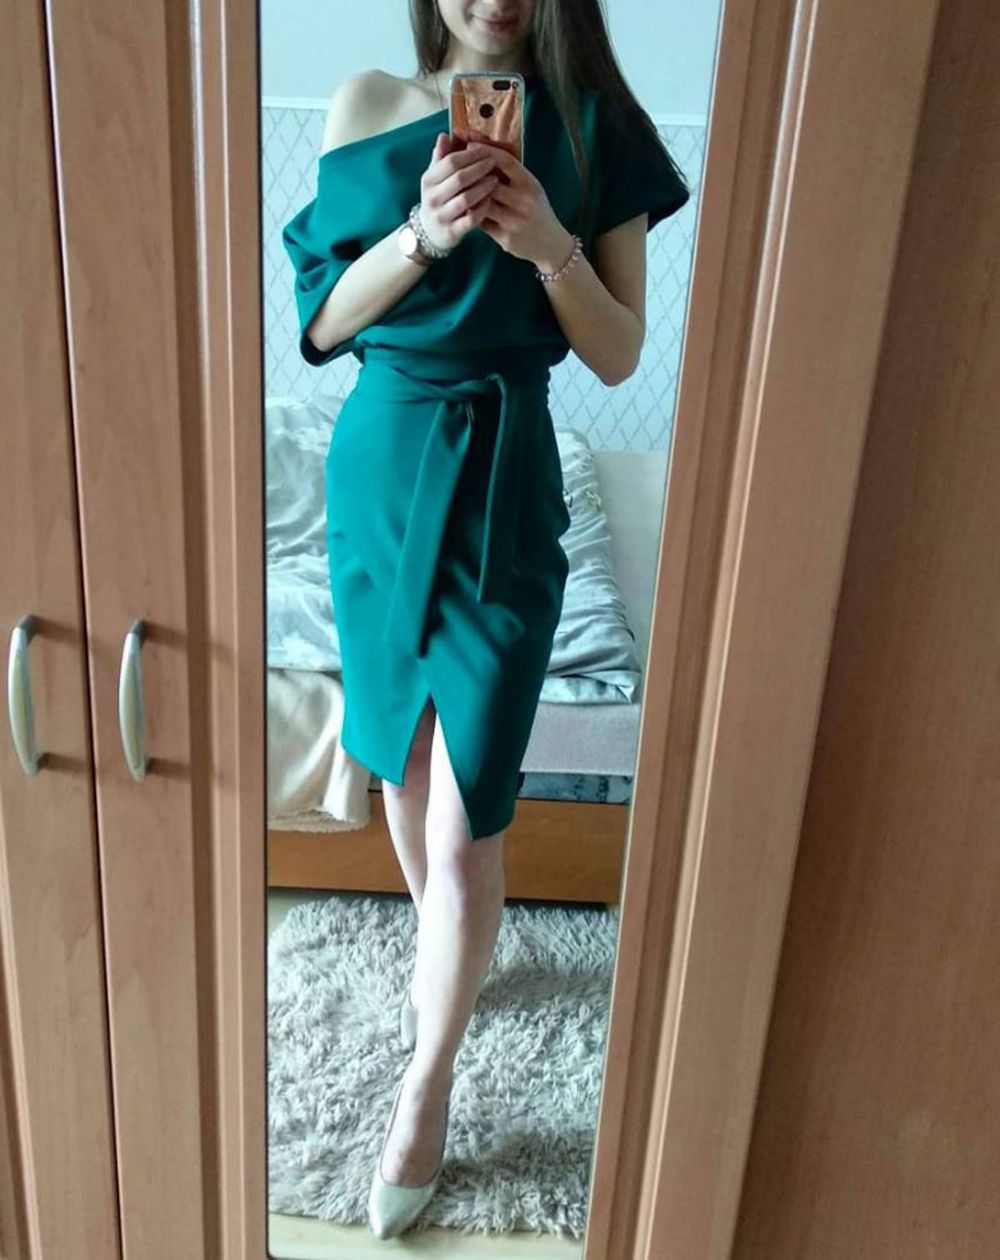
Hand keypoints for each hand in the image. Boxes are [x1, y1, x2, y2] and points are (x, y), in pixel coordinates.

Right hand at [417, 132, 502, 250]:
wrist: (429, 232)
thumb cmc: (438, 198)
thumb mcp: (435, 178)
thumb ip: (440, 158)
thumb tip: (444, 135)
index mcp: (428, 180)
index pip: (450, 162)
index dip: (470, 155)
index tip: (485, 150)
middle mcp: (432, 198)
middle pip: (459, 178)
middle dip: (479, 168)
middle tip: (494, 162)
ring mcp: (441, 216)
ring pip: (466, 199)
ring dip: (483, 187)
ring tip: (496, 180)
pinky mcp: (452, 232)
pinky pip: (471, 219)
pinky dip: (483, 208)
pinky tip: (491, 200)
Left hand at [464, 140, 574, 269]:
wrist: (550, 243)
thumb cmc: (536, 210)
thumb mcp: (530, 187)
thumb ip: (510, 172)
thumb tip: (482, 149)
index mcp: (531, 184)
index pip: (506, 161)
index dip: (486, 150)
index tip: (470, 144)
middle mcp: (524, 201)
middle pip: (490, 183)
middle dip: (471, 173)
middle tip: (456, 166)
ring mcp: (515, 221)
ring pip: (484, 203)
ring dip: (469, 194)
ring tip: (458, 187)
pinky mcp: (506, 238)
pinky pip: (482, 223)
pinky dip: (472, 213)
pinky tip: (465, 207)